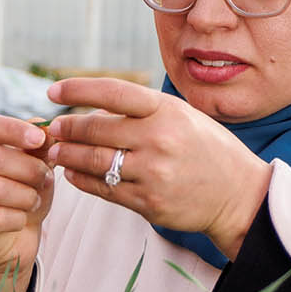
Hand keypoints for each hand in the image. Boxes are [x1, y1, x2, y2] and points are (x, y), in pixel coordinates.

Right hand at [0, 113, 54, 280]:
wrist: (9, 240)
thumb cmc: (19, 194)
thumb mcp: (33, 167)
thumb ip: (39, 147)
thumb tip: (47, 128)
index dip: (11, 129)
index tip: (40, 139)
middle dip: (29, 168)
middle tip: (46, 178)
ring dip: (26, 195)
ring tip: (33, 200)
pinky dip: (17, 219)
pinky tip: (20, 219)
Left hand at [43, 77, 271, 259]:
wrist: (238, 194)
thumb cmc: (206, 149)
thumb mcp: (182, 117)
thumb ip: (142, 112)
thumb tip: (91, 112)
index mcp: (166, 111)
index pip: (112, 92)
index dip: (77, 89)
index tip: (52, 91)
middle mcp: (159, 139)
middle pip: (95, 130)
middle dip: (67, 128)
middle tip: (54, 128)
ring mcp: (153, 173)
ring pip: (94, 162)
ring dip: (68, 156)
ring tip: (56, 152)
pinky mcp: (149, 202)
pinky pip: (104, 189)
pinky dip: (82, 180)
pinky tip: (73, 173)